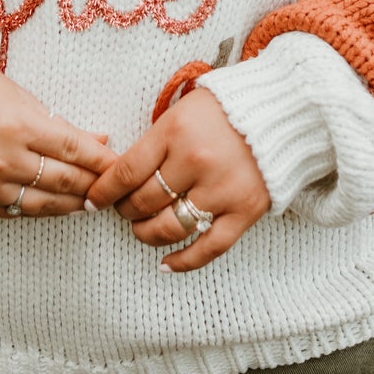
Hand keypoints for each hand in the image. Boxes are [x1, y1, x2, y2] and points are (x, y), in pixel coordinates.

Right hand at [0, 59, 115, 217]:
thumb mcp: (18, 96)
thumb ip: (59, 123)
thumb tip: (100, 140)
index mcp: (17, 125)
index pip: (74, 148)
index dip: (101, 159)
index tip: (120, 164)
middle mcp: (3, 160)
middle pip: (64, 179)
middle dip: (94, 184)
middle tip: (115, 188)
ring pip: (45, 204)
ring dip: (74, 203)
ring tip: (93, 201)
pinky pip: (18, 211)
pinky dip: (43, 210)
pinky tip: (60, 205)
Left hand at [85, 86, 269, 270]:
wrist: (280, 111)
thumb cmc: (223, 110)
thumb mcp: (181, 111)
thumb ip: (154, 142)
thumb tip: (119, 175)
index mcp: (175, 132)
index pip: (126, 172)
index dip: (104, 192)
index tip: (92, 201)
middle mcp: (196, 162)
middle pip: (144, 201)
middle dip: (125, 210)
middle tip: (123, 210)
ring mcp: (221, 189)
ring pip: (170, 227)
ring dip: (147, 234)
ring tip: (141, 230)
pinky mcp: (245, 210)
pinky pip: (208, 247)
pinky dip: (184, 260)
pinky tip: (165, 264)